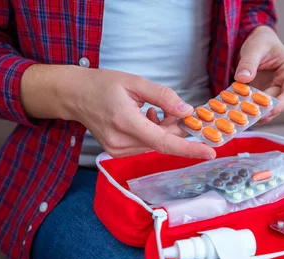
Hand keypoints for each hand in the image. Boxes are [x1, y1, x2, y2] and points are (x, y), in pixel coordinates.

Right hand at [21, 65, 215, 158]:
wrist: (74, 95)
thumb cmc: (102, 84)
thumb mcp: (135, 82)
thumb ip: (162, 96)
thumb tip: (186, 110)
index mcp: (125, 122)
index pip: (163, 141)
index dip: (188, 148)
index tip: (209, 151)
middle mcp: (121, 141)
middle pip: (162, 143)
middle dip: (175, 129)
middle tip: (177, 111)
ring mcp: (117, 150)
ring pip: (155, 144)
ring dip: (163, 130)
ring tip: (152, 109)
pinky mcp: (117, 152)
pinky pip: (145, 145)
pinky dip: (153, 133)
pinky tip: (146, 117)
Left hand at [234, 26, 283, 122]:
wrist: (257, 44)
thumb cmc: (262, 42)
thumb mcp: (255, 47)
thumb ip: (249, 62)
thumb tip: (242, 78)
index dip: (281, 105)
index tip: (266, 112)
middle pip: (280, 105)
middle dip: (264, 111)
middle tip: (246, 115)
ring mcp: (277, 92)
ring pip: (269, 110)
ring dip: (255, 113)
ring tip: (238, 114)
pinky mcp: (266, 97)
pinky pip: (259, 107)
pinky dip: (248, 110)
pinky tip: (236, 111)